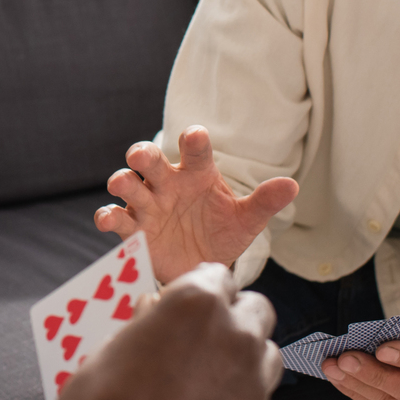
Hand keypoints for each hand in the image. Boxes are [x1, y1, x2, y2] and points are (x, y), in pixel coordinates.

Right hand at [56, 264, 282, 399]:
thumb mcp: (111, 348)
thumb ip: (146, 324)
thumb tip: (153, 309)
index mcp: (196, 303)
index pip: (218, 275)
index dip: (203, 288)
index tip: (193, 303)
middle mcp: (235, 335)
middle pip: (256, 310)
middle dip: (235, 318)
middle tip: (205, 339)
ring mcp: (252, 384)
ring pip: (266, 356)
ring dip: (244, 360)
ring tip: (207, 381)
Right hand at [94, 127, 297, 283]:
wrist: (201, 264)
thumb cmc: (222, 231)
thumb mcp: (246, 220)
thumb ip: (264, 202)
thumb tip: (292, 186)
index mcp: (196, 174)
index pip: (195, 151)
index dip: (193, 141)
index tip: (195, 135)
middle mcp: (167, 184)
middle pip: (150, 160)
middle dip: (143, 154)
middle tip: (142, 156)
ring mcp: (147, 205)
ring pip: (127, 184)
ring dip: (123, 181)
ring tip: (124, 184)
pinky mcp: (133, 229)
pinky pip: (115, 218)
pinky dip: (108, 217)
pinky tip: (109, 219)